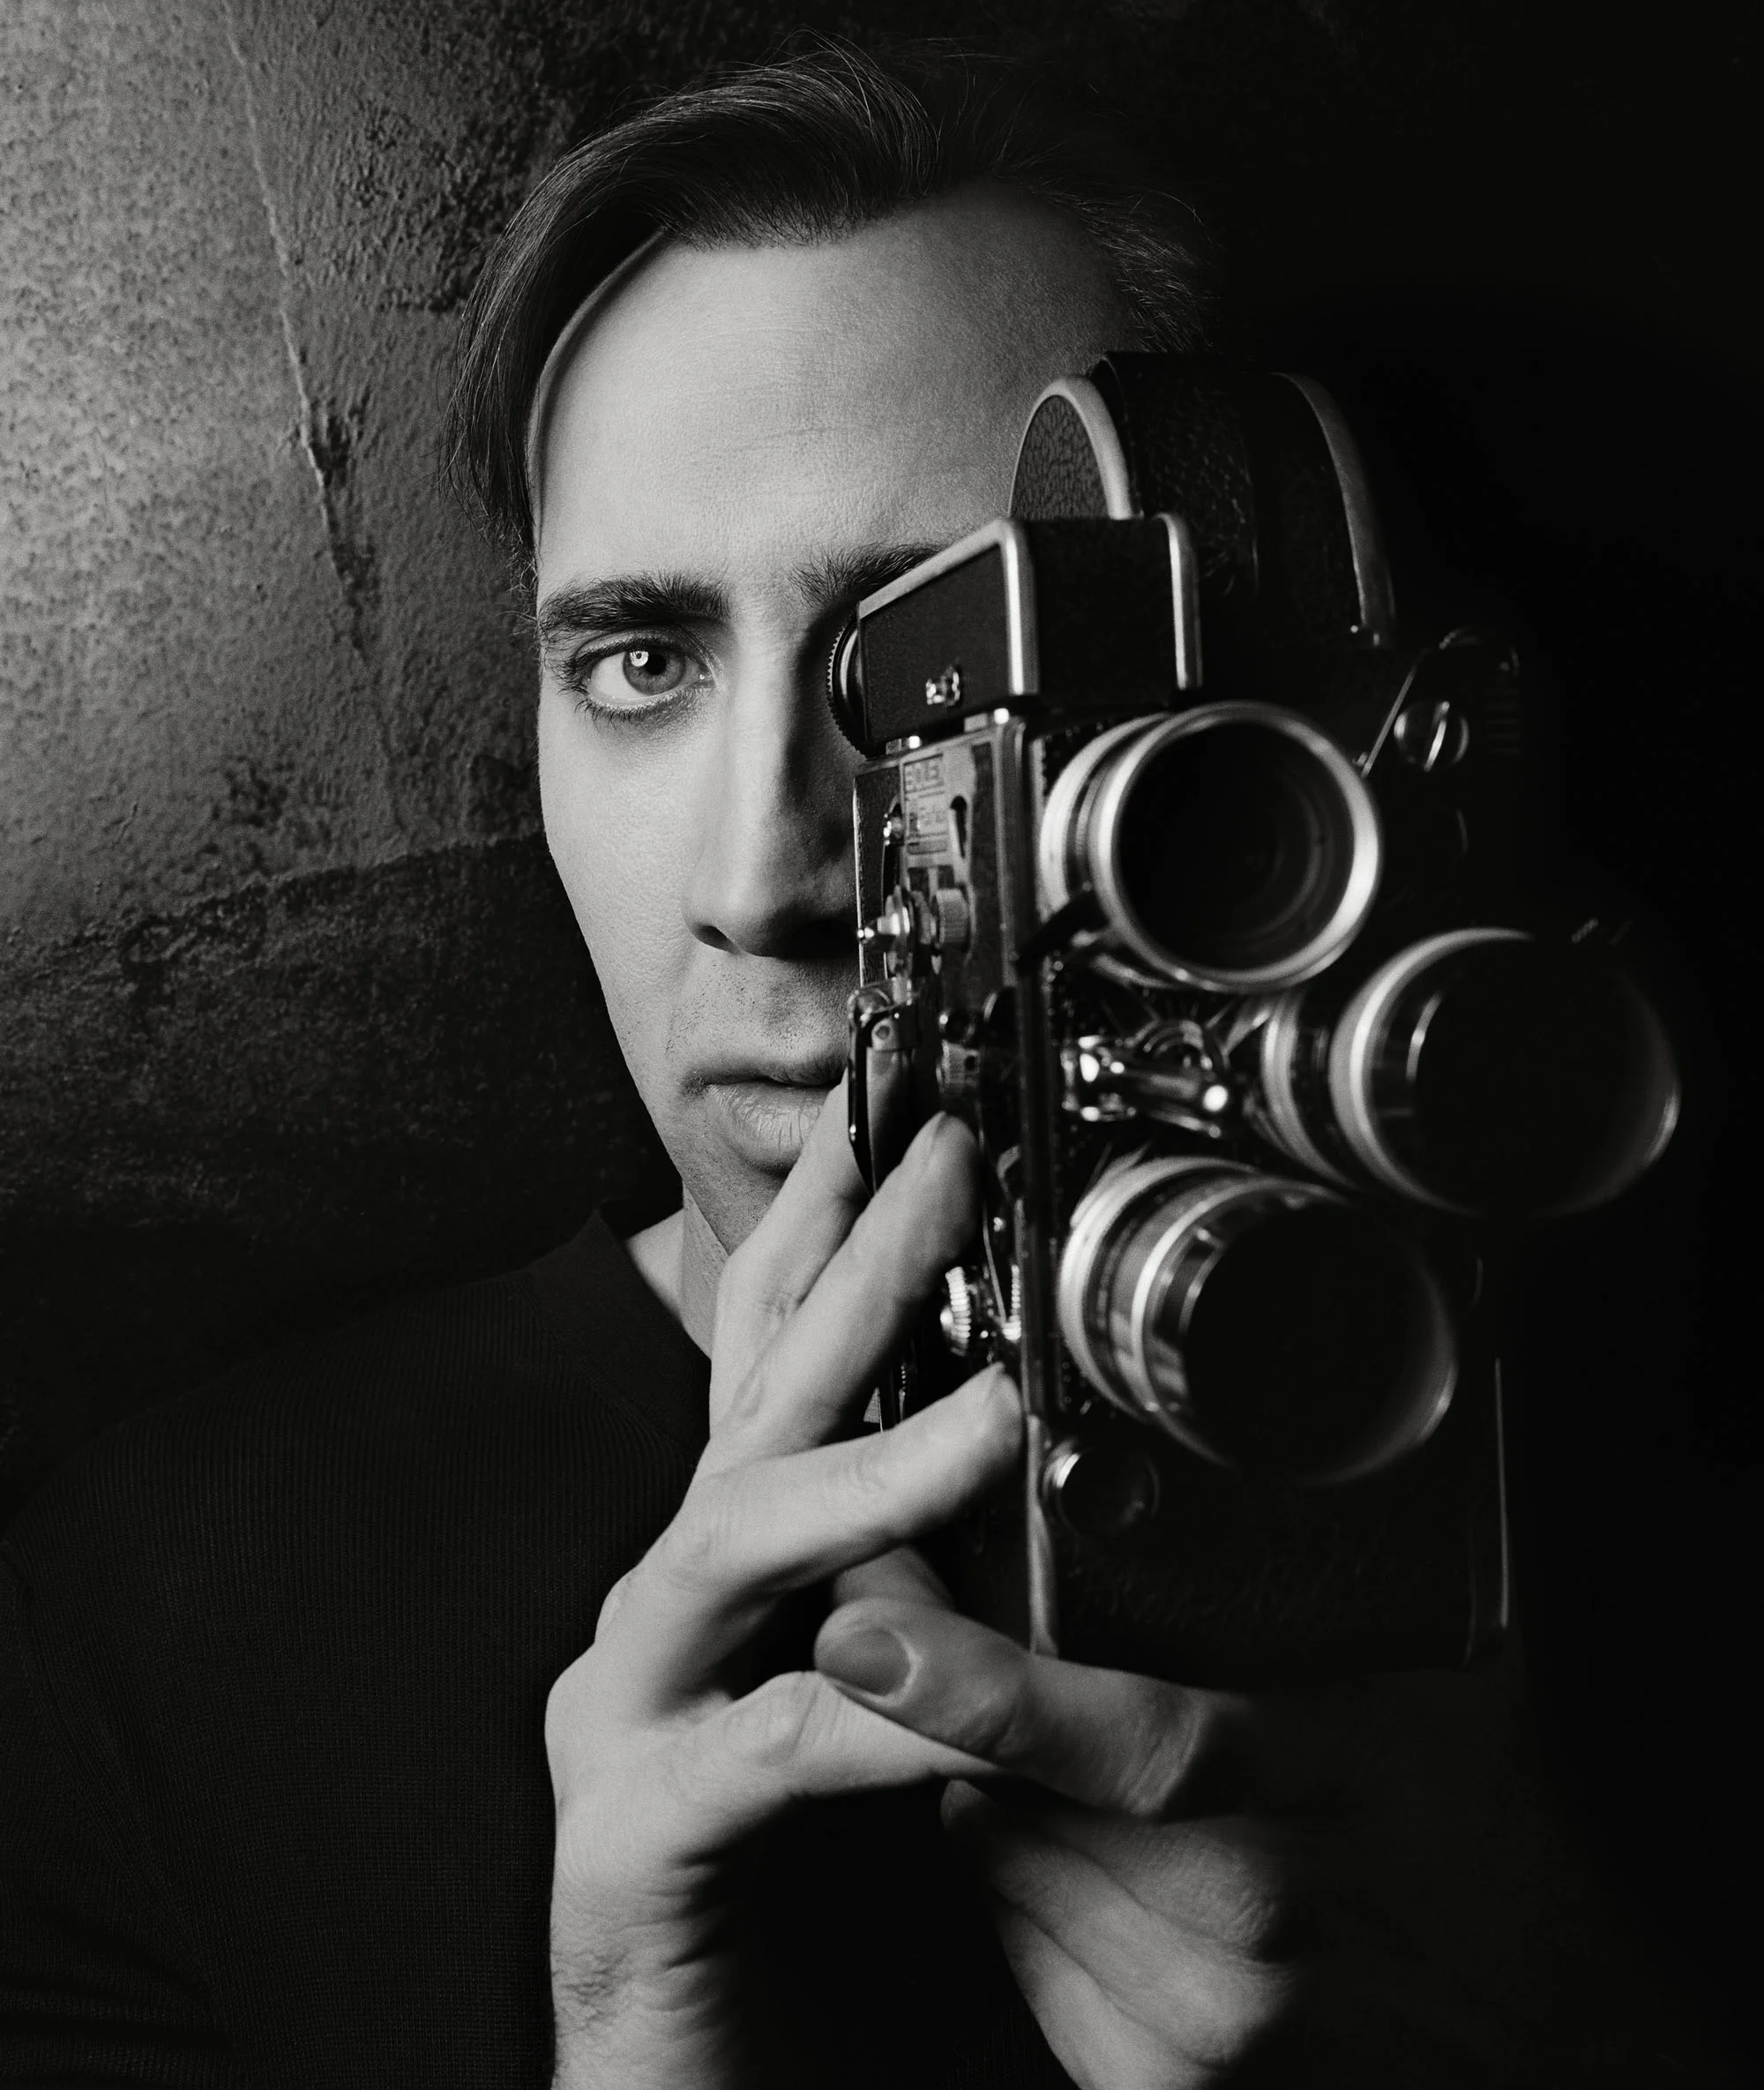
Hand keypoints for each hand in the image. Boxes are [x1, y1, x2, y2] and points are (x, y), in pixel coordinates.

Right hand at [543, 1101, 1018, 2088]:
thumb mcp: (877, 1689)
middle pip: (752, 1397)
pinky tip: (946, 1708)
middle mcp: (665, 1606)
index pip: (765, 1355)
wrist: (706, 2083)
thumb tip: (1023, 1451)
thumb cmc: (803, 1886)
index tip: (892, 1108)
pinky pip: (761, 1756)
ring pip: (733, 1546)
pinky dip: (866, 1721)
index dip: (820, 1223)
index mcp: (732, 1563)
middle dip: (848, 1268)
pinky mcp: (632, 1840)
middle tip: (942, 1154)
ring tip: (989, 1412)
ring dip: (866, 1472)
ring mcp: (630, 1712)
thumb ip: (922, 1575)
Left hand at [815, 1566, 1692, 2087]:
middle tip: (877, 1612)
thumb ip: (1315, 1582)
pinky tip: (1055, 1825)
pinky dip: (1015, 1873)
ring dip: (978, 1785)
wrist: (1542, 2024)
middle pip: (1031, 1808)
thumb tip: (1189, 1453)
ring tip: (979, 1713)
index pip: (1140, 1748)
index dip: (991, 1692)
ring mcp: (1213, 2026)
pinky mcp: (1164, 2087)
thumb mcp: (1439, 1674)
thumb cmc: (1478, 1827)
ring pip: (1007, 1869)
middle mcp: (1263, 1926)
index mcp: (1332, 1793)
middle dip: (935, 1709)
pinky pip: (1024, 1948)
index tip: (869, 1633)